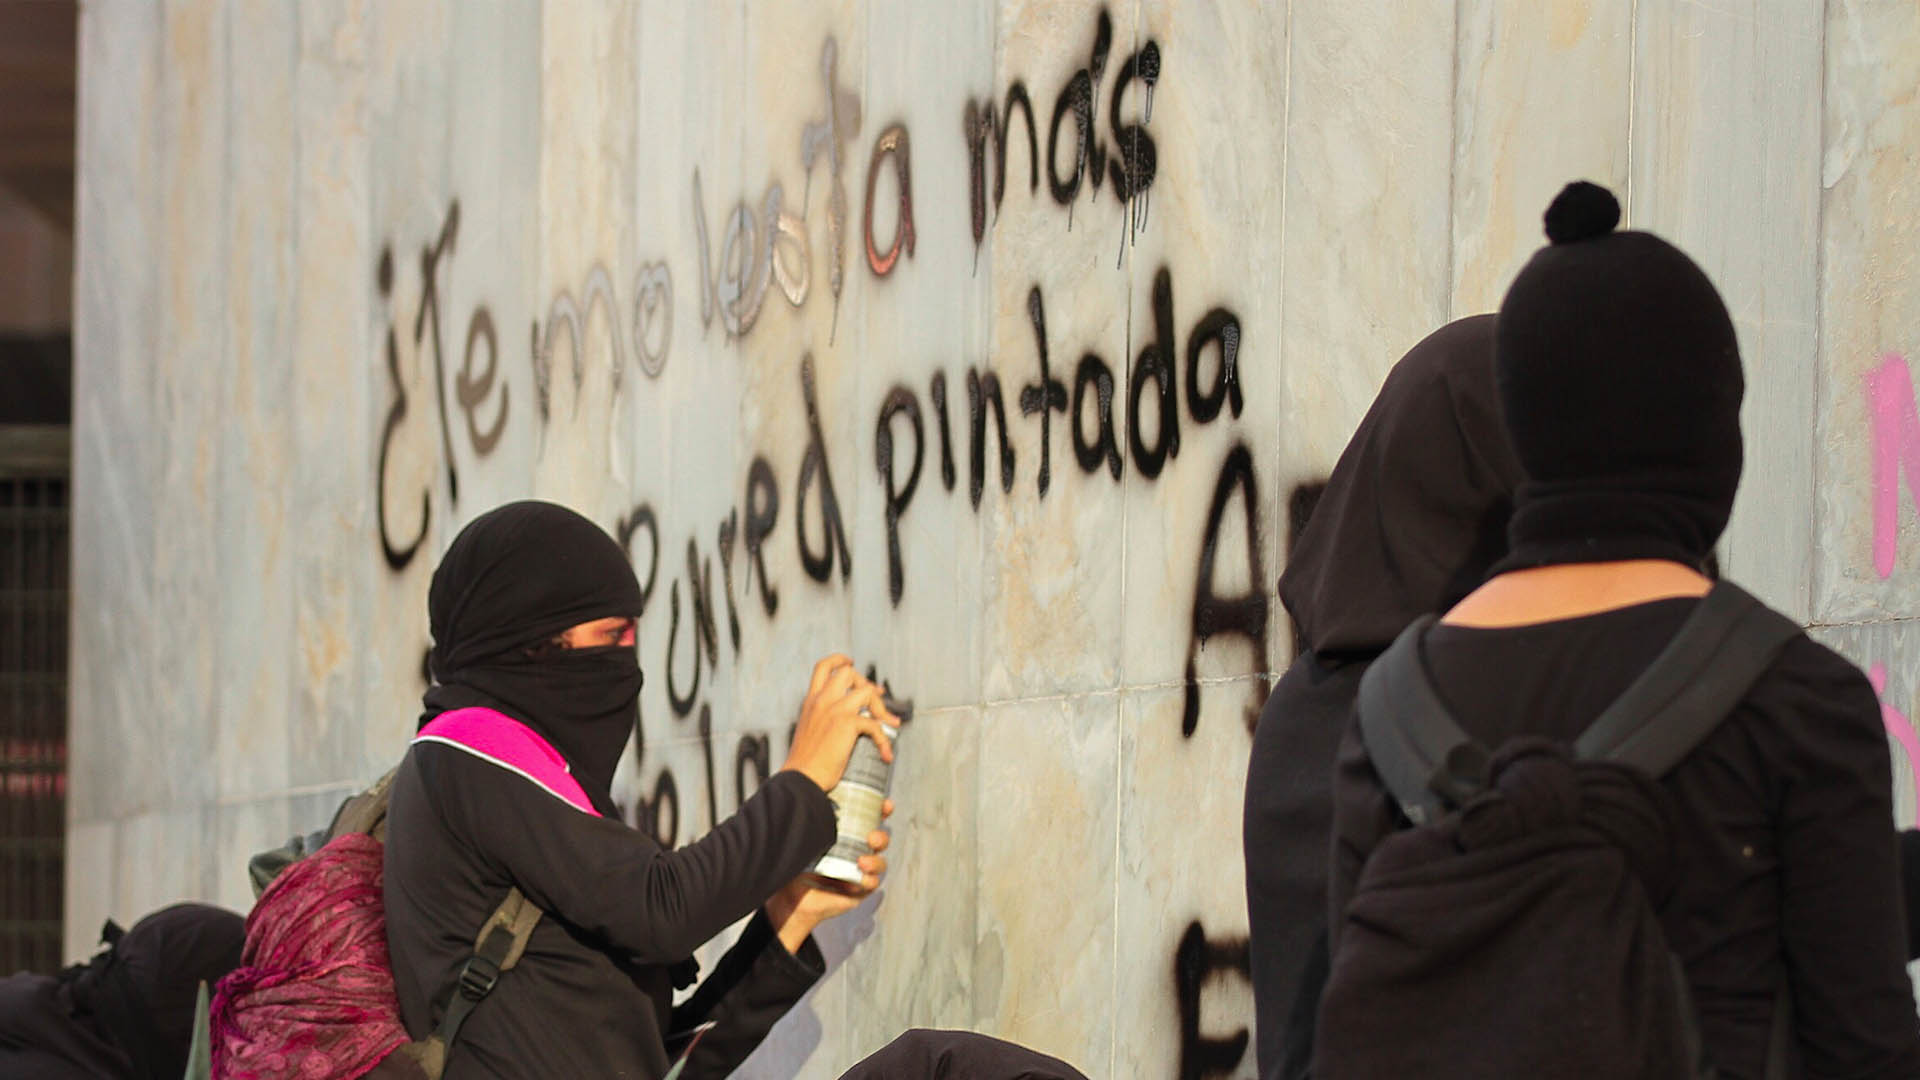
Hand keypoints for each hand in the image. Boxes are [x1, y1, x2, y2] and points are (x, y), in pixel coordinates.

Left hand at [766, 799, 892, 954]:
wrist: (786, 895)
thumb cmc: (793, 862)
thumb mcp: (801, 834)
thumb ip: (805, 814)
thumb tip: (802, 783)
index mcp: (846, 833)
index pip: (869, 818)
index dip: (882, 810)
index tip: (885, 805)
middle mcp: (855, 850)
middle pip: (880, 838)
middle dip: (881, 836)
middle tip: (872, 837)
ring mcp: (858, 870)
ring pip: (880, 861)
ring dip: (876, 860)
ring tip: (862, 861)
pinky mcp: (857, 890)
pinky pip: (872, 883)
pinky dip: (869, 879)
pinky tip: (861, 877)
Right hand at [780, 655, 897, 793]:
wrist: (800, 779)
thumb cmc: (805, 765)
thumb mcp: (808, 733)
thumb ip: (822, 721)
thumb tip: (844, 725)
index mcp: (811, 702)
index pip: (823, 668)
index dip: (839, 660)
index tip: (850, 662)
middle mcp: (822, 700)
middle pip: (848, 672)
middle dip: (866, 683)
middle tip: (877, 697)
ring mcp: (834, 709)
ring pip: (866, 691)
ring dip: (881, 707)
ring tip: (889, 724)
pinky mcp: (846, 723)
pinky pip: (875, 724)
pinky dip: (885, 740)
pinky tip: (885, 754)